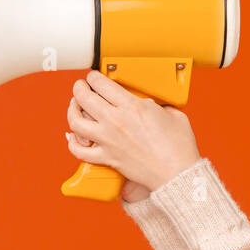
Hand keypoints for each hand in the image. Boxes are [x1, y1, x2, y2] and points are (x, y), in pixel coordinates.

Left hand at [65, 70, 200, 195]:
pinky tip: (73, 136)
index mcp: (132, 106)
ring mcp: (108, 140)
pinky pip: (79, 151)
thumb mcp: (172, 113)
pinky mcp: (107, 158)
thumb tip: (146, 103)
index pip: (101, 83)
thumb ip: (154, 103)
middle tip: (81, 86)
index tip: (94, 76)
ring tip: (74, 106)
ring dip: (72, 111)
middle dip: (79, 88)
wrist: (177, 173)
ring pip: (76, 122)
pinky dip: (72, 143)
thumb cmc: (178, 145)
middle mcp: (115, 121)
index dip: (93, 76)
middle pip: (84, 98)